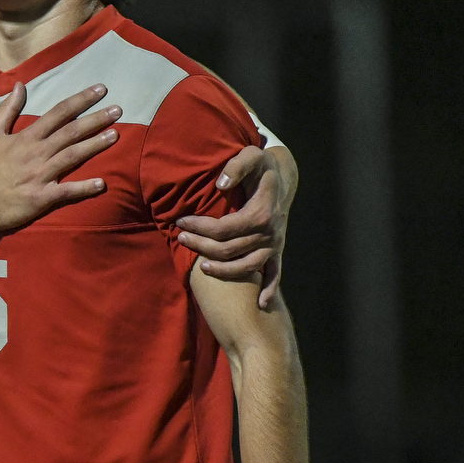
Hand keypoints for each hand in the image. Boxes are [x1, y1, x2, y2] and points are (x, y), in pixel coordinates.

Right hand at [0, 82, 118, 234]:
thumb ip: (7, 110)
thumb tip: (19, 86)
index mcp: (27, 137)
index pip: (58, 113)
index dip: (80, 100)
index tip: (100, 90)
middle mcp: (37, 153)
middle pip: (71, 132)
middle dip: (96, 119)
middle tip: (118, 110)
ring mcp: (41, 175)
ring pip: (73, 156)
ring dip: (95, 145)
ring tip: (116, 135)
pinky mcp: (42, 197)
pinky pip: (67, 191)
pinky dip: (84, 187)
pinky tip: (102, 183)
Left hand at [175, 145, 297, 307]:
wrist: (283, 177)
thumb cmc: (261, 167)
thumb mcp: (250, 157)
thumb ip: (235, 168)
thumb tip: (220, 185)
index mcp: (261, 213)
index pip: (222, 228)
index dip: (198, 227)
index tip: (180, 222)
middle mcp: (269, 233)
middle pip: (228, 249)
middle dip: (200, 246)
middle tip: (180, 239)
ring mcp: (274, 244)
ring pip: (246, 267)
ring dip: (223, 271)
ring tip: (201, 267)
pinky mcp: (278, 251)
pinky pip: (275, 274)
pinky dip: (269, 290)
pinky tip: (262, 305)